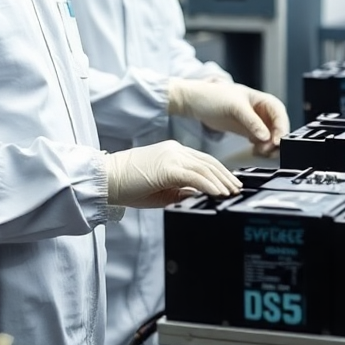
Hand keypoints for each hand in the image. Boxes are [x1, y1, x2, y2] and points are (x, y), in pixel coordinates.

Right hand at [104, 140, 242, 208]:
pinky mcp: (168, 167)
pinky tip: (219, 194)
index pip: (202, 160)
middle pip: (208, 161)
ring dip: (222, 181)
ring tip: (232, 193)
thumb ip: (180, 190)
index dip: (219, 172)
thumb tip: (199, 195)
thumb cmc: (128, 185)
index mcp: (173, 152)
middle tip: (237, 189)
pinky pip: (196, 176)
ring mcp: (172, 156)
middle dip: (226, 176)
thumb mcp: (160, 189)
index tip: (229, 184)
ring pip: (205, 167)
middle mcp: (175, 150)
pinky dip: (210, 185)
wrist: (107, 178)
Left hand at [167, 79, 289, 156]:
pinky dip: (260, 148)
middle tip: (267, 150)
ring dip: (268, 146)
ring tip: (260, 152)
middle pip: (278, 128)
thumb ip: (252, 121)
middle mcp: (262, 111)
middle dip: (275, 140)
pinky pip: (260, 142)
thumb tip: (266, 136)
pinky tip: (254, 151)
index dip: (281, 128)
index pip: (280, 114)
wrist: (195, 103)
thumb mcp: (235, 107)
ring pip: (270, 137)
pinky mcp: (247, 132)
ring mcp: (255, 122)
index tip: (276, 141)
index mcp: (263, 100)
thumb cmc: (213, 96)